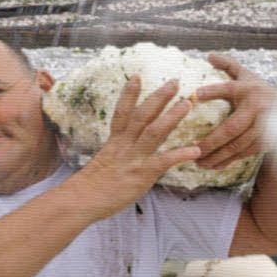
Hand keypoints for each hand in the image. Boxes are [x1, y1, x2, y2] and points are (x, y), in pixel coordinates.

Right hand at [73, 76, 202, 221]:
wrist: (81, 200)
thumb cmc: (90, 186)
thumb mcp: (104, 163)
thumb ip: (118, 154)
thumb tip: (127, 153)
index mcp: (114, 141)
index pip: (122, 112)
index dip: (130, 93)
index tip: (138, 76)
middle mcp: (124, 145)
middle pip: (142, 115)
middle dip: (159, 97)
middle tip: (174, 82)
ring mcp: (134, 158)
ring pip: (154, 131)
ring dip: (172, 116)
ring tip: (187, 104)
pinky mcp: (142, 174)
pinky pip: (163, 161)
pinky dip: (180, 155)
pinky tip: (195, 151)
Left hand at [191, 53, 276, 169]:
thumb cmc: (259, 91)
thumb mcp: (247, 76)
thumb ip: (228, 65)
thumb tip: (209, 55)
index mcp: (249, 89)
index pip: (229, 89)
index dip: (213, 91)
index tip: (195, 95)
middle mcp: (257, 109)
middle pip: (232, 127)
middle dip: (212, 140)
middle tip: (193, 148)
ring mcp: (262, 127)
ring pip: (237, 144)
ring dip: (217, 155)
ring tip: (198, 161)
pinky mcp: (264, 142)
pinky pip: (243, 153)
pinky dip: (227, 161)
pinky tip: (212, 166)